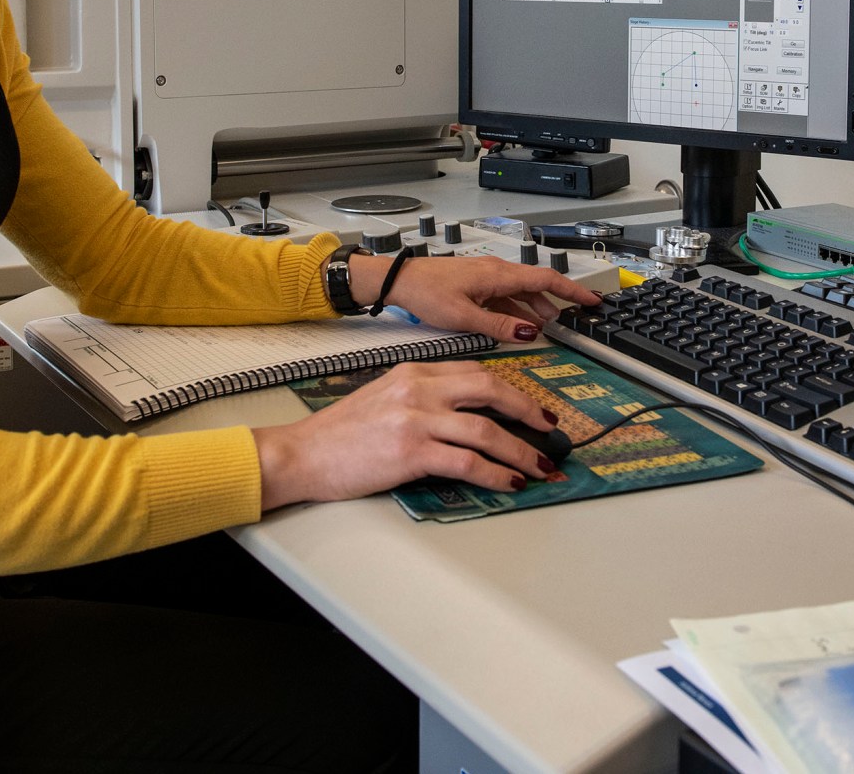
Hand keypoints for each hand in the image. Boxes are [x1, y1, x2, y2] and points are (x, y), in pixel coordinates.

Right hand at [252, 361, 564, 507]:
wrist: (303, 454)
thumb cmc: (340, 433)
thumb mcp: (384, 396)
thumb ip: (423, 396)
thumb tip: (467, 415)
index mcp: (414, 371)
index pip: (476, 372)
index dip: (511, 389)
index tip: (530, 406)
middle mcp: (419, 389)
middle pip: (491, 390)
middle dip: (528, 410)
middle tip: (549, 429)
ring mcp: (416, 420)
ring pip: (486, 430)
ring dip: (521, 451)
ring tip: (540, 466)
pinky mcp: (411, 453)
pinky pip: (468, 462)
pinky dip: (496, 473)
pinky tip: (510, 482)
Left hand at [345, 252, 601, 342]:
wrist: (398, 281)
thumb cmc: (425, 292)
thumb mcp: (464, 316)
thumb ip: (498, 326)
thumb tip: (530, 332)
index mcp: (498, 275)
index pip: (546, 279)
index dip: (572, 291)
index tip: (592, 301)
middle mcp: (496, 272)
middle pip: (537, 286)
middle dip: (558, 302)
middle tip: (574, 318)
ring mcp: (486, 278)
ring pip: (521, 293)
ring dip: (536, 309)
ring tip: (549, 327)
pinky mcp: (475, 286)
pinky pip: (505, 298)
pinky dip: (516, 311)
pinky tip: (518, 326)